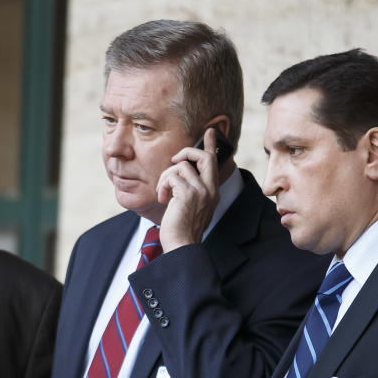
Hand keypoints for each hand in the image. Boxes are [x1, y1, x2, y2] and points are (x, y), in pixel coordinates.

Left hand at [156, 127, 220, 251]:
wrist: (182, 246)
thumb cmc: (182, 229)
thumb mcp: (190, 206)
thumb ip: (189, 190)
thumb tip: (178, 175)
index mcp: (212, 191)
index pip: (214, 163)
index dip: (211, 145)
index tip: (210, 132)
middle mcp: (210, 189)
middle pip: (204, 156)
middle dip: (186, 152)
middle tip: (173, 159)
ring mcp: (201, 191)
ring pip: (181, 166)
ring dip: (166, 177)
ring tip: (163, 193)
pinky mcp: (188, 194)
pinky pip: (171, 176)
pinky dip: (162, 186)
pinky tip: (163, 199)